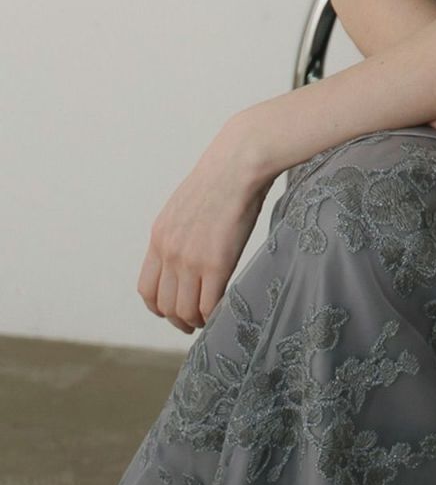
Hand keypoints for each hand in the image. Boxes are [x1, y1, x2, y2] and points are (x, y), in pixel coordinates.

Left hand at [137, 126, 272, 333]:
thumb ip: (180, 233)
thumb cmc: (221, 178)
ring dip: (196, 320)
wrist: (238, 163)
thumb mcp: (184, 207)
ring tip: (209, 318)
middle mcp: (169, 253)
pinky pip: (210, 304)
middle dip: (178, 319)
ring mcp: (191, 260)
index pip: (147, 290)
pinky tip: (224, 308)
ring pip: (185, 311)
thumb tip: (188, 251)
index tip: (174, 311)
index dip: (159, 307)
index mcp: (159, 238)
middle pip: (164, 305)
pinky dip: (215, 313)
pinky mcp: (216, 263)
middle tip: (194, 322)